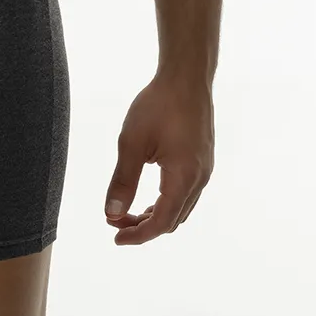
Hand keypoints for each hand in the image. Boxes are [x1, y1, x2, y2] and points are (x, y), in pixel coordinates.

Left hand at [104, 73, 213, 244]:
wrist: (187, 77)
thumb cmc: (158, 105)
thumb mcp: (132, 142)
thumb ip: (123, 181)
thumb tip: (110, 214)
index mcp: (184, 178)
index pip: (161, 222)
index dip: (138, 235)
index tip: (115, 238)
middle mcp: (200, 179)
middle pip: (172, 220)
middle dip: (144, 227)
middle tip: (115, 222)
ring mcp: (205, 170)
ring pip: (181, 209)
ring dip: (156, 216)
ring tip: (128, 213)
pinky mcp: (204, 161)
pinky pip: (187, 195)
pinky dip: (167, 203)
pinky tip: (150, 197)